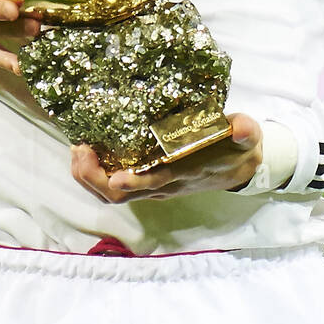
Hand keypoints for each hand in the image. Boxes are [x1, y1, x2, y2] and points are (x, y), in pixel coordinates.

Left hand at [71, 113, 262, 203]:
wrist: (240, 168)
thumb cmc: (238, 149)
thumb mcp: (247, 137)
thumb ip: (244, 131)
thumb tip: (241, 127)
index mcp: (184, 173)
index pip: (155, 183)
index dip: (134, 182)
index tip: (115, 176)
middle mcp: (164, 185)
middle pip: (121, 196)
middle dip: (94, 179)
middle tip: (80, 151)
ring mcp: (153, 187)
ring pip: (112, 195)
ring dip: (89, 177)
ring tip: (77, 151)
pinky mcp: (147, 181)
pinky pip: (114, 187)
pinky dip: (95, 173)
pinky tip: (86, 153)